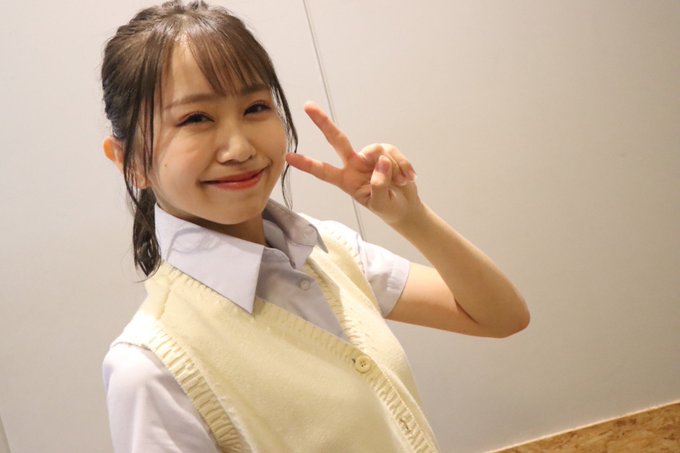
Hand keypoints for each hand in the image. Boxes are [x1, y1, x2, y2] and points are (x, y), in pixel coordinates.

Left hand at [286, 101, 421, 225]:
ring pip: (378, 151)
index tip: (288, 157)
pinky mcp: (386, 152)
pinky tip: (408, 177)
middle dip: (323, 123)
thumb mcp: (379, 203)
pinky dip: (403, 165)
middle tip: (308, 106)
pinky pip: (394, 153)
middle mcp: (354, 164)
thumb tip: (382, 161)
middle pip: (337, 140)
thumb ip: (378, 184)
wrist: (405, 207)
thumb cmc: (387, 207)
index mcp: (346, 180)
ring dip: (393, 169)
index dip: (307, 164)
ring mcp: (370, 157)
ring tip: (400, 183)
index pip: (323, 171)